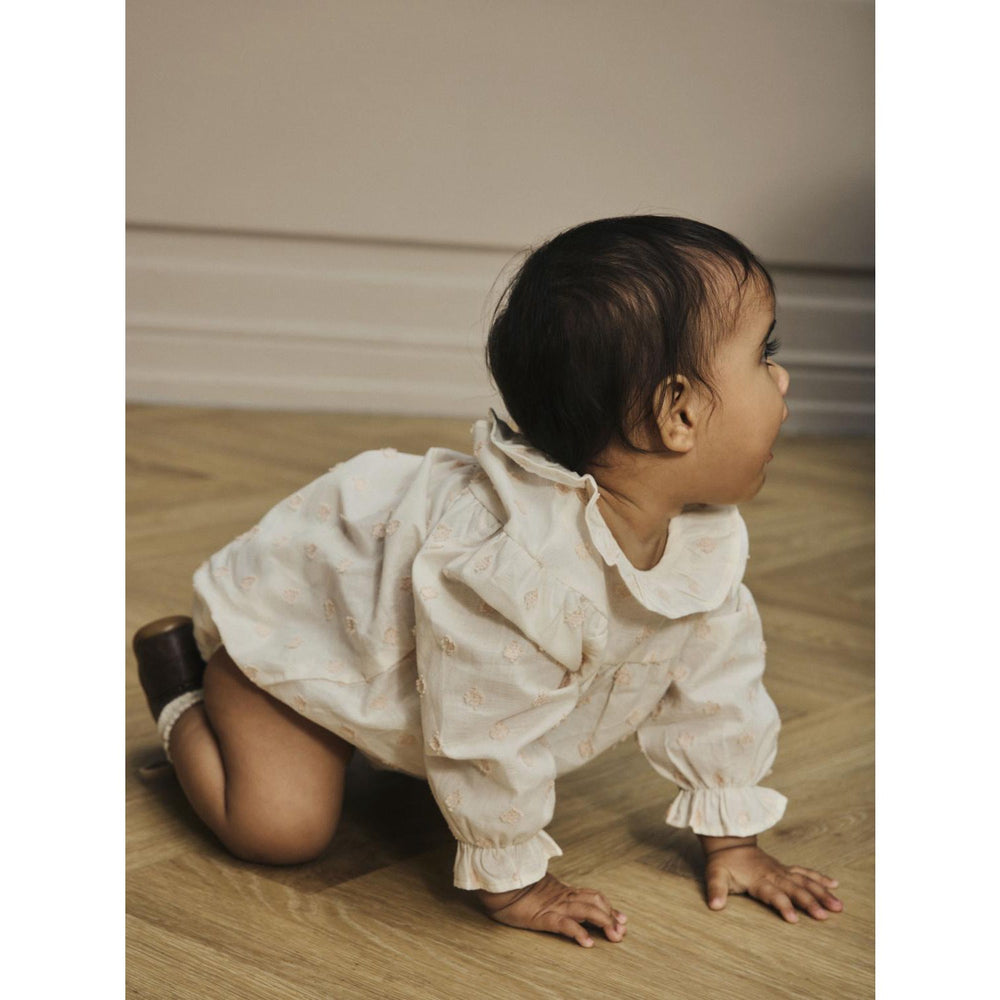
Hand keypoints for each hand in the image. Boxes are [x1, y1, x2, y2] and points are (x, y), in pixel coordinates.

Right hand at [476, 873, 627, 947]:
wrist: (499, 885)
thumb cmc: (516, 889)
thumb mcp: (541, 890)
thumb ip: (553, 892)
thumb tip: (564, 897)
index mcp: (563, 891)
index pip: (593, 896)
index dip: (609, 907)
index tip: (622, 918)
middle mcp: (563, 897)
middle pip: (595, 903)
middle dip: (612, 917)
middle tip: (623, 930)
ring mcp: (555, 906)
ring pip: (587, 911)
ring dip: (604, 923)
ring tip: (615, 936)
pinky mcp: (544, 917)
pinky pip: (565, 925)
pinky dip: (579, 933)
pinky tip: (588, 943)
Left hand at [703, 844, 842, 922]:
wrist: (730, 842)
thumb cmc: (723, 862)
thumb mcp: (715, 875)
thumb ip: (716, 890)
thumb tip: (715, 906)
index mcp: (758, 879)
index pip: (773, 894)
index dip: (783, 905)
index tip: (794, 919)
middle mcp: (773, 875)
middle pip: (794, 889)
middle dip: (809, 902)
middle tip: (825, 916)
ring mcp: (782, 871)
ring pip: (805, 881)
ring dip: (821, 893)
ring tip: (838, 906)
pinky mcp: (786, 869)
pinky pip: (805, 872)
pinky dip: (820, 878)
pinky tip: (835, 885)